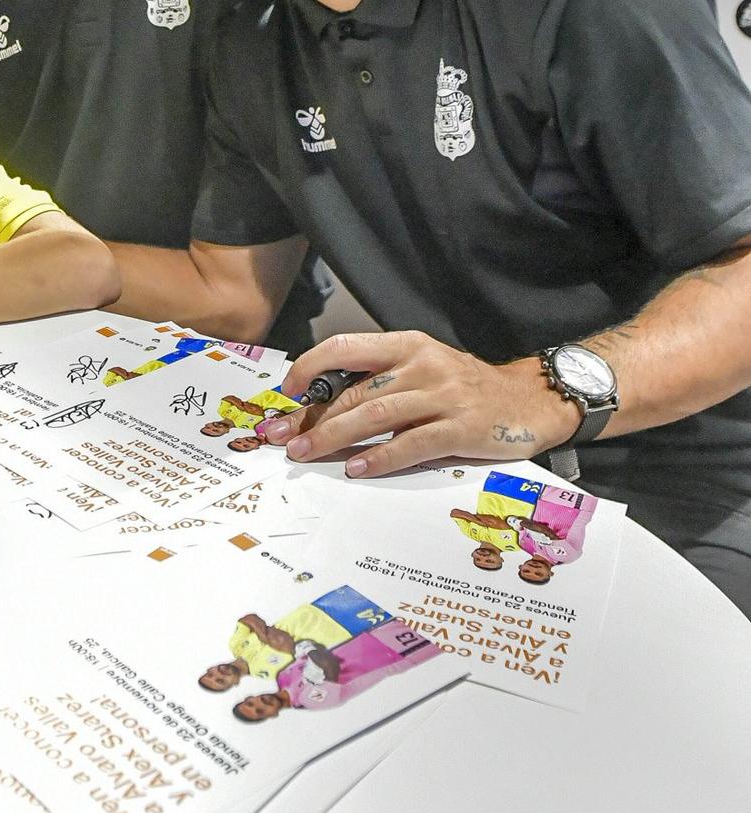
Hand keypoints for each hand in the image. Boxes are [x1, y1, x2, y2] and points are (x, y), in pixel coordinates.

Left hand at [273, 331, 573, 476]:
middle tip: (282, 436)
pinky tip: (357, 467)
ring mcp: (443, 396)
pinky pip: (411, 443)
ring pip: (375, 414)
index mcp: (408, 345)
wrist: (530, 400)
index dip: (312, 366)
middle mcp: (422, 364)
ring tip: (305, 453)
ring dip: (334, 436)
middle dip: (312, 416)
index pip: (347, 347)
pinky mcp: (461, 428)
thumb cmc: (467, 388)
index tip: (288, 390)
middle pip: (355, 390)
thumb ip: (382, 379)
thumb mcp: (424, 368)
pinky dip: (380, 456)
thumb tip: (323, 401)